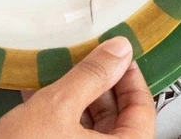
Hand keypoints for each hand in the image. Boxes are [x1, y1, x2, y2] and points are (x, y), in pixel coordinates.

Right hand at [0, 38, 154, 137]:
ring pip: (91, 132)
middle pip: (118, 121)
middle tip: (87, 60)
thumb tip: (120, 49)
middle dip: (99, 87)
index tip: (117, 55)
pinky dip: (59, 121)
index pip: (143, 110)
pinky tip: (37, 99)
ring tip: (59, 74)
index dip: (130, 77)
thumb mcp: (58, 107)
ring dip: (76, 102)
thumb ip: (92, 76)